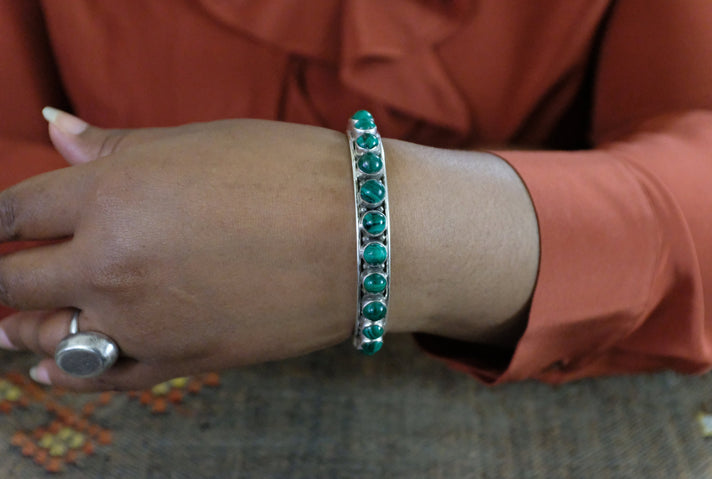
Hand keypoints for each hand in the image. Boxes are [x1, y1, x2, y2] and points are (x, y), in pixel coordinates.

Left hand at [0, 111, 356, 389]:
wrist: (363, 239)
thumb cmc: (290, 174)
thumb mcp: (198, 142)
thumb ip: (115, 146)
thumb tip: (53, 130)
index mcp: (113, 193)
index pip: (17, 209)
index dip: (2, 216)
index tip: (5, 221)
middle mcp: (111, 261)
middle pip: (14, 277)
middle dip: (3, 270)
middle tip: (4, 268)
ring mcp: (143, 319)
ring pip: (46, 334)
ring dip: (22, 324)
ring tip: (12, 324)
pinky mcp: (179, 360)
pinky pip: (100, 377)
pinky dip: (67, 372)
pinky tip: (50, 367)